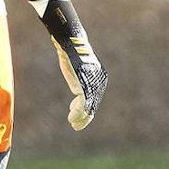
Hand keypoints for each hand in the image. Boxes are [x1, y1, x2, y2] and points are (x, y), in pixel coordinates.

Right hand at [40, 0, 107, 129]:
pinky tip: (71, 118)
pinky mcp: (84, 85)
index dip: (86, 109)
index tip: (76, 116)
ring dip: (81, 118)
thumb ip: (78, 76)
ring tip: (74, 124)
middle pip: (93, 104)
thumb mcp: (76, 66)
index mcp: (98, 78)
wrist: (70, 42)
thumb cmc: (71, 52)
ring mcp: (92, 84)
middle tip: (76, 125)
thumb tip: (75, 80)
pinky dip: (78, 113)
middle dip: (85, 117)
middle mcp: (98, 82)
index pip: (94, 98)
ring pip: (89, 107)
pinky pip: (83, 104)